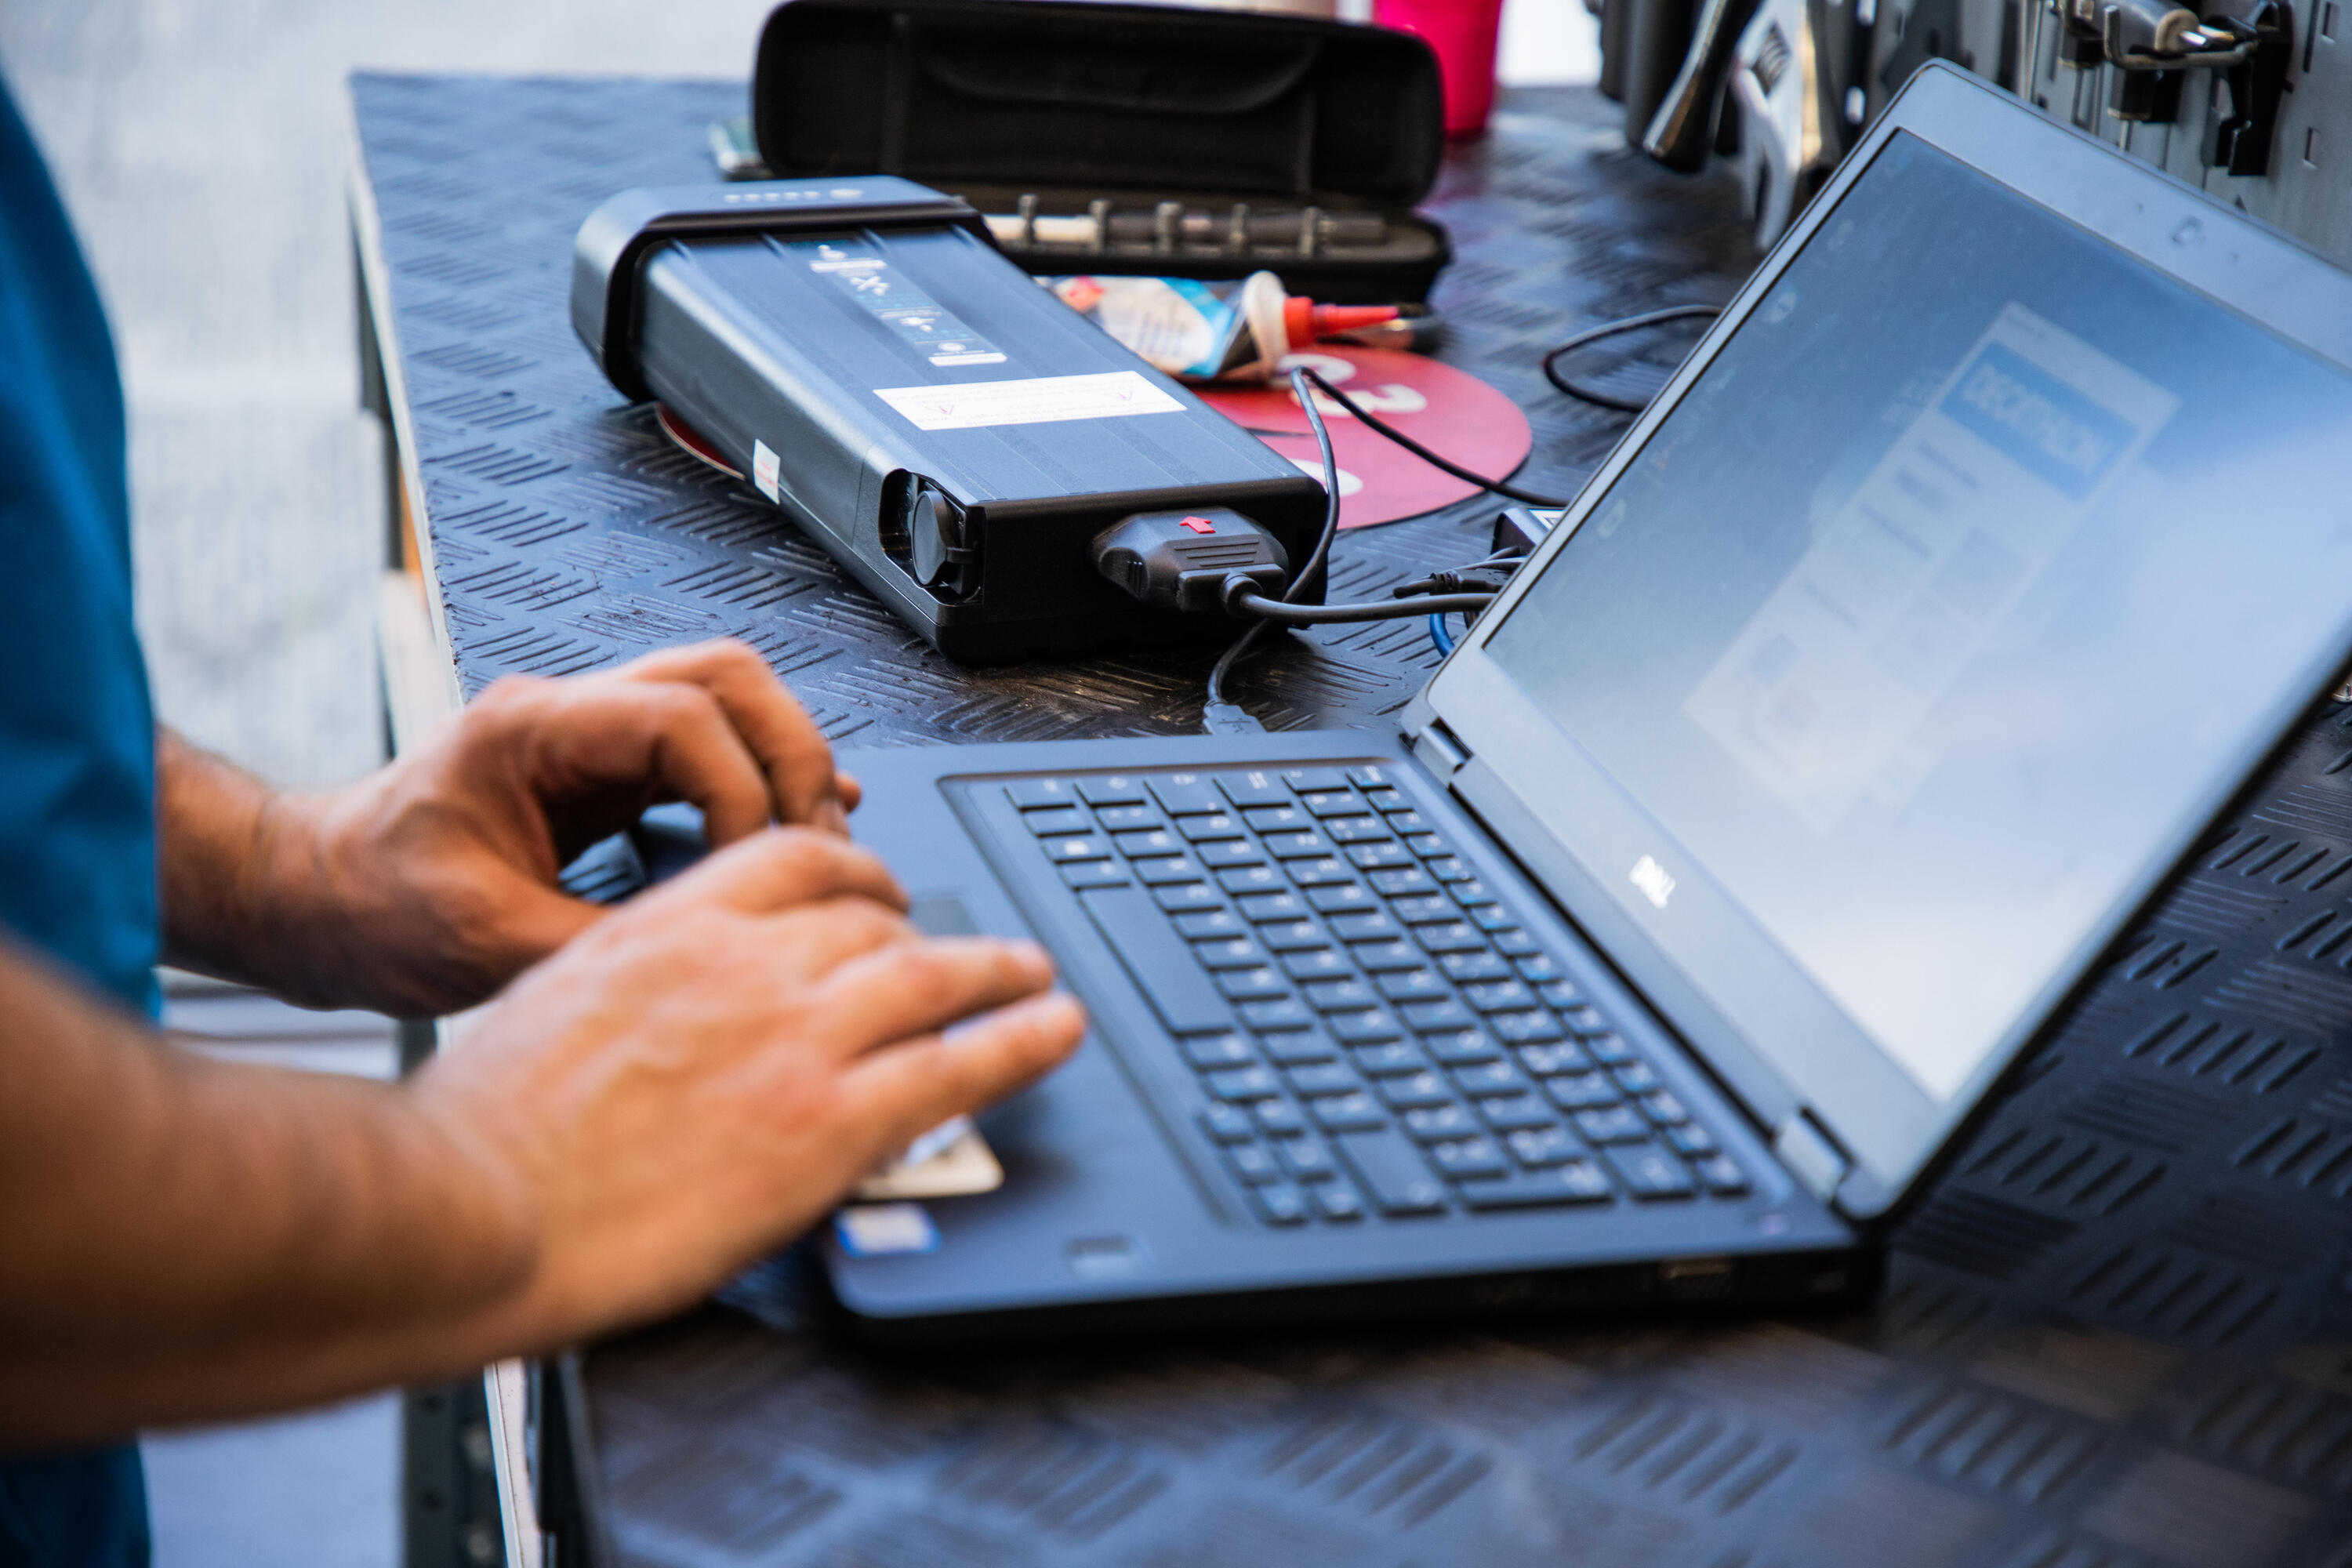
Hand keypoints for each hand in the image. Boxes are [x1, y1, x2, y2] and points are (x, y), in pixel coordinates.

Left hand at [182, 639, 857, 1014]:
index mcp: (532, 727)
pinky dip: (765, 780)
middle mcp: (570, 713)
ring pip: (731, 700)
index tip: (758, 865)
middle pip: (727, 676)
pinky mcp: (608, 774)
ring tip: (817, 845)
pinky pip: (712, 749)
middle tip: (822, 840)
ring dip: (787, 764)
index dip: (745, 789)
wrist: (316, 900)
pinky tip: (804, 824)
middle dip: (792, 753)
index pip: (684, 714)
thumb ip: (599, 944)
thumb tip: (707, 954)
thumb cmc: (370, 906)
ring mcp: (593, 736)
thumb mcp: (482, 942)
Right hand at [411, 827, 1086, 1345]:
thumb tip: (658, 1010)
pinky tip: (1056, 1029)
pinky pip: (956, 1066)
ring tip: (1032, 973)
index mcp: (669, 927)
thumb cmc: (480, 1132)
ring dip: (994, 969)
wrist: (468, 1207)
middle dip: (919, 930)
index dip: (855, 872)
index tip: (875, 888)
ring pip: (929, 976)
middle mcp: (744, 964)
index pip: (796, 861)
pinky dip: (1021, 1041)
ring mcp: (795, 1040)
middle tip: (950, 949)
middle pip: (871, 918)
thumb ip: (625, 990)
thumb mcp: (549, 1010)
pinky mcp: (828, 1125)